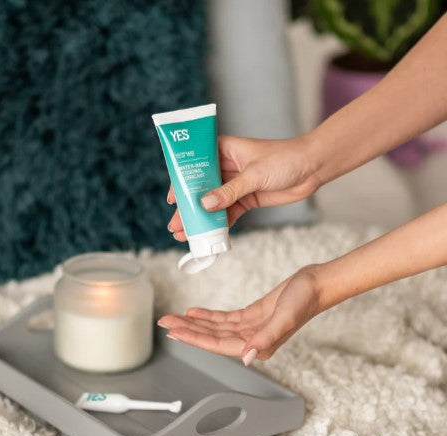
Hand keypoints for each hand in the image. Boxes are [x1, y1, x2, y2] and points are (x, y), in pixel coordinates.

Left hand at [157, 266, 320, 362]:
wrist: (316, 284)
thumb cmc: (305, 301)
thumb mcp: (285, 317)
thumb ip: (266, 339)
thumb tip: (248, 358)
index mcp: (257, 345)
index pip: (218, 345)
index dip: (194, 339)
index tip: (174, 332)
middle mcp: (252, 341)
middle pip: (212, 337)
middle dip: (187, 330)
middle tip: (164, 322)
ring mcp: (251, 329)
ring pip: (215, 328)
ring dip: (194, 323)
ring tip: (173, 317)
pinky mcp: (252, 316)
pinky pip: (224, 319)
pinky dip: (208, 316)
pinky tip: (194, 312)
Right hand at [167, 135, 320, 240]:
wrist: (312, 168)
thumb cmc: (285, 159)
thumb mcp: (255, 174)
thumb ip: (230, 191)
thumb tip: (205, 204)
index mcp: (223, 150)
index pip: (195, 164)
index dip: (181, 181)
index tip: (172, 198)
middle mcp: (225, 167)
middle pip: (200, 188)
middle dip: (187, 207)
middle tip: (175, 225)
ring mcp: (235, 184)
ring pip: (212, 204)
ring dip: (201, 219)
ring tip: (186, 235)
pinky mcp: (245, 198)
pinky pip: (228, 213)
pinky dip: (219, 225)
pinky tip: (209, 236)